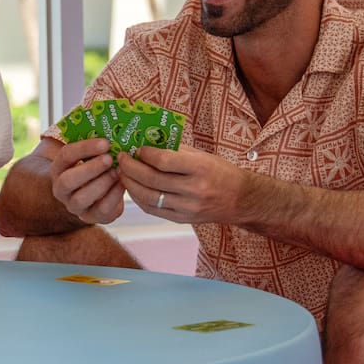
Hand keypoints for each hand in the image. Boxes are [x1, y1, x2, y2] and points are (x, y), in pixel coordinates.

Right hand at [49, 137, 122, 224]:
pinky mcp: (91, 217)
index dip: (85, 148)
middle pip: (69, 180)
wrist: (90, 193)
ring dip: (102, 183)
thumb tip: (107, 116)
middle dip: (90, 168)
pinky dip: (114, 196)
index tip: (105, 142)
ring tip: (117, 172)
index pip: (66, 155)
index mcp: (58, 168)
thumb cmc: (92, 166)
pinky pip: (101, 210)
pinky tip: (123, 184)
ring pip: (83, 198)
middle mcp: (61, 189)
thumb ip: (92, 141)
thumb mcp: (87, 154)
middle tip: (110, 158)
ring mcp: (74, 205)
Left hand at [119, 146, 247, 224]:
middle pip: (152, 180)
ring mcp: (188, 207)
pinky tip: (133, 189)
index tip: (136, 148)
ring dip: (130, 184)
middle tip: (121, 159)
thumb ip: (176, 151)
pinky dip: (139, 199)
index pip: (164, 161)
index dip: (145, 154)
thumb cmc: (220, 172)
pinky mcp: (183, 219)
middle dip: (131, 168)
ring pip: (149, 197)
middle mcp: (194, 190)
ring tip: (122, 173)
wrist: (242, 200)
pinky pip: (154, 210)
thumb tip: (147, 143)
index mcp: (200, 169)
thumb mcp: (202, 156)